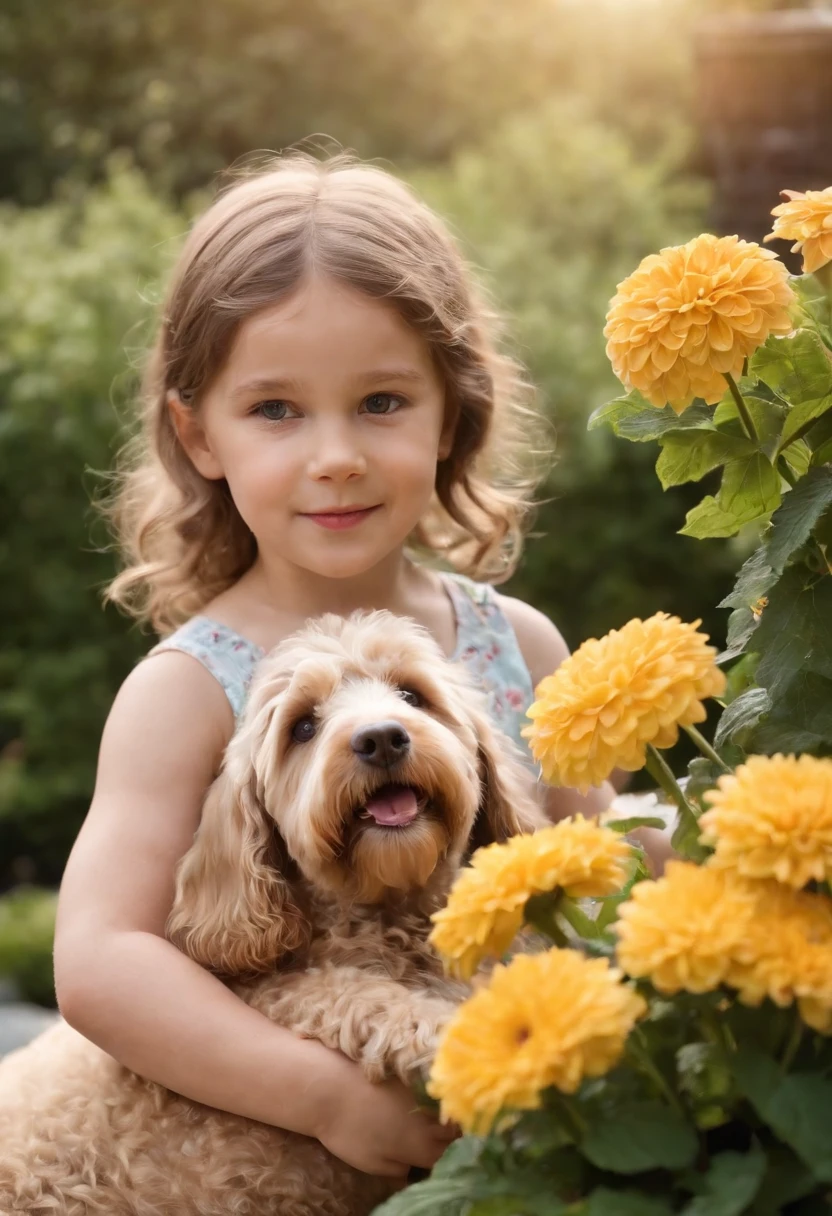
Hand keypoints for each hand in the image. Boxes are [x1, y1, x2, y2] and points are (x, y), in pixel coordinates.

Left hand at [314, 1055, 459, 1177]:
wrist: (329, 1086)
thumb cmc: (347, 1132)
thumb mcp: (371, 1163)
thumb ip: (398, 1171)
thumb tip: (412, 1174)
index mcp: (421, 1145)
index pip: (447, 1157)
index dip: (447, 1160)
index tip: (441, 1159)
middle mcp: (429, 1119)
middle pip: (454, 1130)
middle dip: (454, 1137)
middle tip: (442, 1139)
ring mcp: (422, 1092)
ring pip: (446, 1107)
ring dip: (447, 1115)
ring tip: (437, 1120)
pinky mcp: (411, 1071)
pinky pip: (432, 1086)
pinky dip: (433, 1094)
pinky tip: (423, 1097)